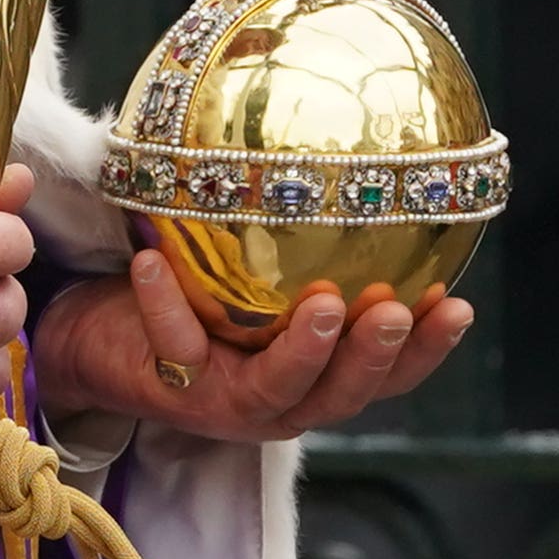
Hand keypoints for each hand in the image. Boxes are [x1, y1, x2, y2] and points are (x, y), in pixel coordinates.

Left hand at [33, 246, 473, 445]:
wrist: (98, 340)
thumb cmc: (194, 297)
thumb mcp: (257, 275)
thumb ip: (306, 246)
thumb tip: (357, 154)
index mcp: (315, 377)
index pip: (386, 374)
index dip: (427, 350)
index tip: (460, 306)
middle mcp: (280, 401)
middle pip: (342, 395)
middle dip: (376, 357)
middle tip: (399, 310)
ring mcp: (226, 403)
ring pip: (277, 390)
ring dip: (306, 351)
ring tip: (327, 305)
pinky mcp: (169, 390)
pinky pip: (175, 347)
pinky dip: (166, 305)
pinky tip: (154, 260)